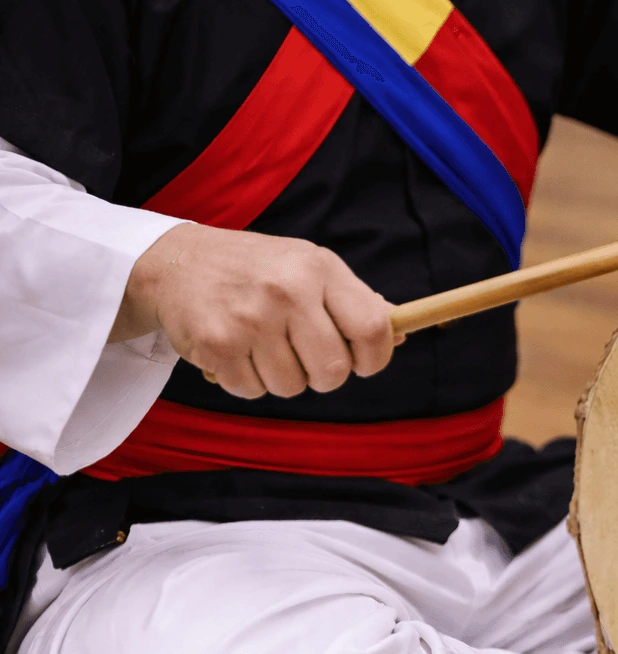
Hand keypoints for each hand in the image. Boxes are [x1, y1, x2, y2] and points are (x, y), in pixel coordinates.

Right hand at [110, 223, 399, 399]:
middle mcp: (286, 290)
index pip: (372, 328)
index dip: (374, 357)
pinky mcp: (216, 344)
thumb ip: (355, 300)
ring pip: (292, 387)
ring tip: (263, 346)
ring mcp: (249, 318)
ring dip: (283, 378)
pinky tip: (237, 351)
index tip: (363, 363)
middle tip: (307, 358)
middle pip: (334, 369)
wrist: (178, 262)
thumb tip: (403, 334)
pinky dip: (248, 382)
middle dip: (325, 376)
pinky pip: (252, 391)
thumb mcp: (310, 267)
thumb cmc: (258, 269)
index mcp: (319, 268)